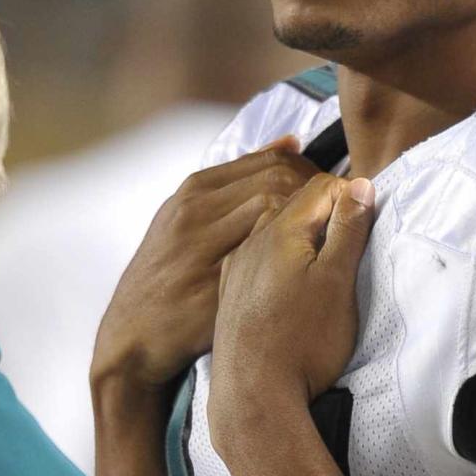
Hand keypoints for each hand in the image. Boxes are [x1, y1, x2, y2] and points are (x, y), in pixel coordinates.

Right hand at [91, 136, 320, 390]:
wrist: (133, 334)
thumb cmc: (170, 271)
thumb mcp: (191, 215)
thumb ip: (239, 180)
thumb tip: (293, 141)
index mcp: (195, 191)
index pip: (272, 163)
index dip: (313, 176)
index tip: (333, 195)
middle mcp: (195, 214)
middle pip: (278, 184)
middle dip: (319, 197)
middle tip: (341, 217)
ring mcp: (200, 252)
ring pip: (274, 217)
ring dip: (312, 224)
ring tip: (332, 239)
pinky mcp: (210, 291)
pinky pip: (264, 266)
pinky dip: (294, 261)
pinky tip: (312, 270)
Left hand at [207, 174, 374, 453]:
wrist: (253, 398)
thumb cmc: (303, 342)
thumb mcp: (338, 281)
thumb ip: (348, 229)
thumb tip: (359, 184)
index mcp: (279, 229)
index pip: (321, 185)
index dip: (352, 195)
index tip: (368, 223)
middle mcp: (251, 241)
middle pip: (295, 204)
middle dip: (328, 212)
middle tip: (353, 243)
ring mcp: (237, 268)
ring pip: (274, 230)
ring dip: (303, 235)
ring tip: (326, 266)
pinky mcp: (231, 293)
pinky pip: (259, 258)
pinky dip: (280, 258)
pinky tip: (291, 285)